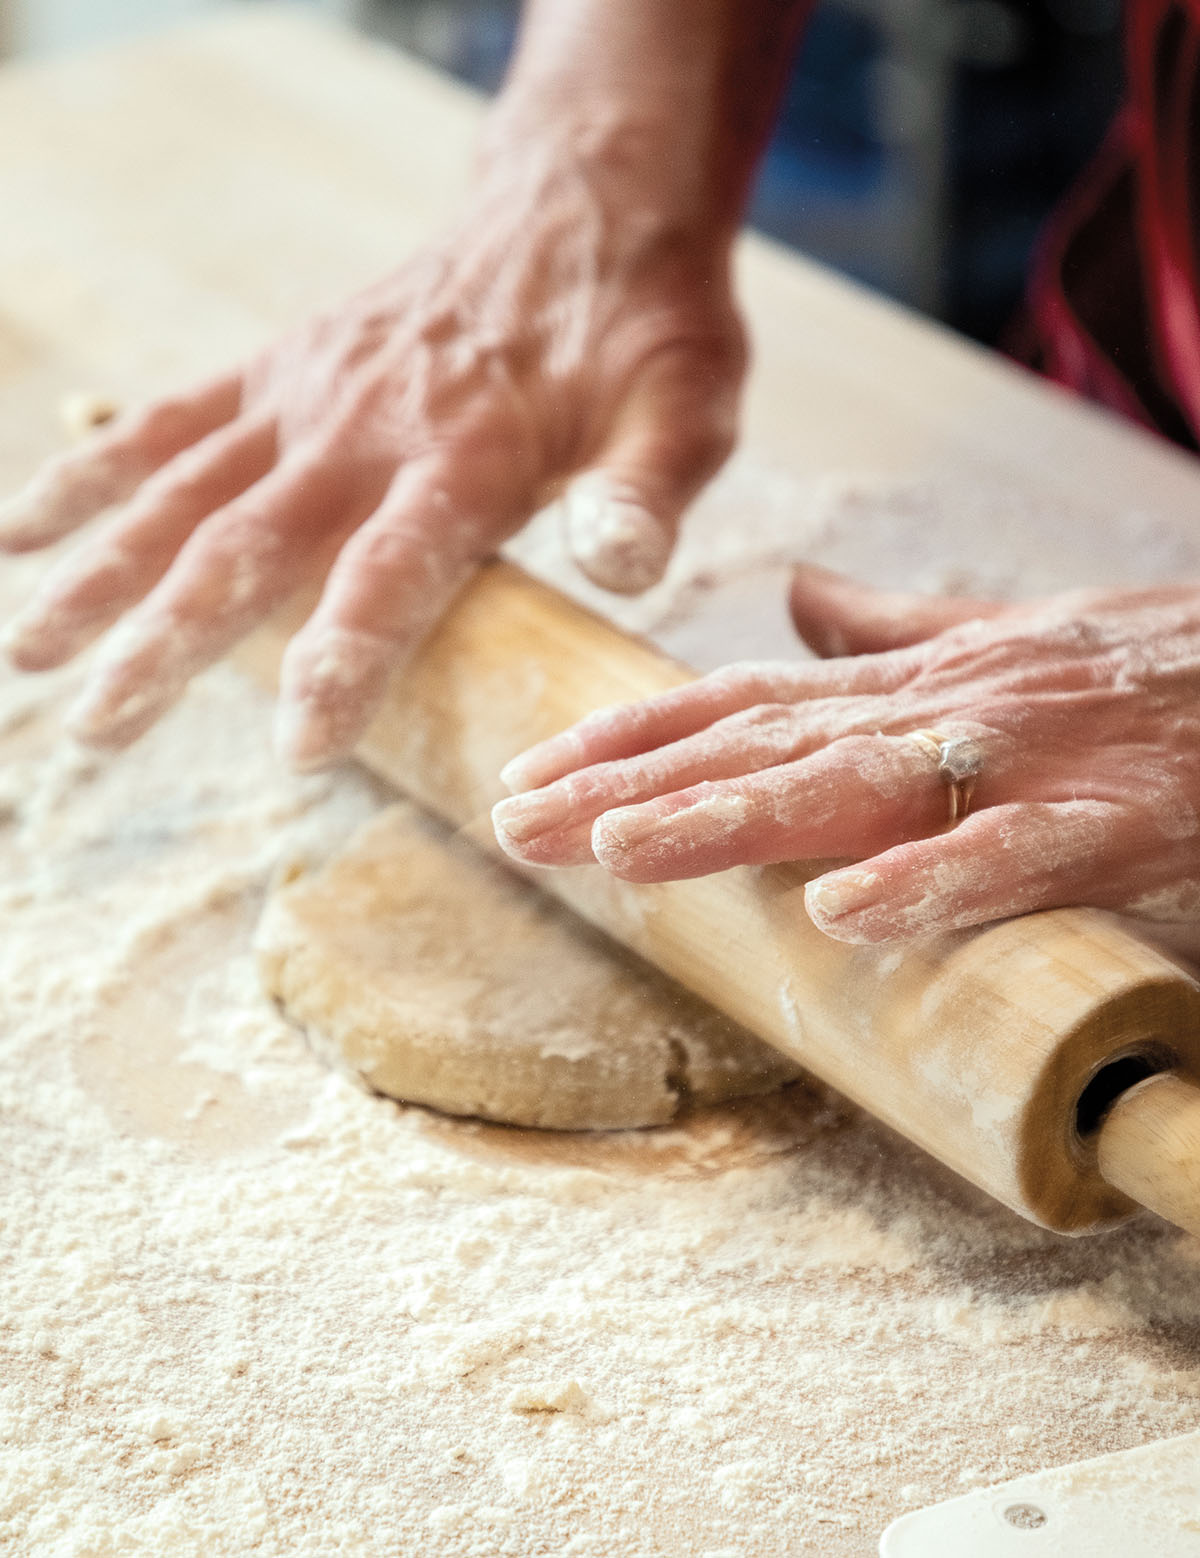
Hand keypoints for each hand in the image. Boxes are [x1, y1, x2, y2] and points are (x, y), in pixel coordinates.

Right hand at [0, 131, 742, 766]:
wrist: (585, 210)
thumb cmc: (644, 332)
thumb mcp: (685, 409)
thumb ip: (648, 491)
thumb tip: (621, 566)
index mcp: (469, 458)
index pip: (391, 574)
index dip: (342, 661)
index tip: (296, 749)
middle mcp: (367, 428)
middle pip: (248, 547)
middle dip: (166, 644)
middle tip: (94, 732)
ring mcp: (310, 395)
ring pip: (183, 492)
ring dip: (100, 572)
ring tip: (26, 652)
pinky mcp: (282, 369)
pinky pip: (171, 423)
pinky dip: (94, 472)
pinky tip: (25, 527)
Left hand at [492, 565, 1199, 941]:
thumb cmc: (1145, 664)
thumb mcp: (1002, 634)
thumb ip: (892, 629)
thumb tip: (798, 599)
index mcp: (912, 679)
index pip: (742, 697)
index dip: (631, 733)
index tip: (532, 771)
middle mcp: (944, 708)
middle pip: (760, 743)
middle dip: (630, 785)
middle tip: (517, 824)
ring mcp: (1024, 761)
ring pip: (854, 787)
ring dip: (731, 817)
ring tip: (622, 851)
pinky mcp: (1109, 823)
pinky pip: (1008, 857)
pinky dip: (927, 882)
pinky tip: (842, 914)